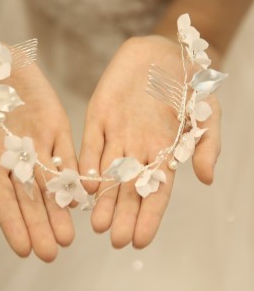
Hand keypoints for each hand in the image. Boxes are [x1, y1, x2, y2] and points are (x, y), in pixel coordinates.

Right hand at [0, 63, 77, 261]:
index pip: (2, 199)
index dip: (12, 224)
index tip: (23, 249)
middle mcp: (15, 161)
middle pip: (29, 200)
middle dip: (40, 226)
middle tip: (52, 252)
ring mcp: (38, 146)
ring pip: (51, 185)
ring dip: (59, 210)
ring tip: (68, 237)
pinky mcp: (57, 129)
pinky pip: (69, 157)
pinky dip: (76, 178)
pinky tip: (83, 199)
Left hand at [79, 35, 221, 248]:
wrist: (163, 49)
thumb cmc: (189, 83)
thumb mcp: (206, 111)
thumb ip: (206, 144)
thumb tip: (206, 179)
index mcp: (165, 153)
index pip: (156, 192)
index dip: (149, 217)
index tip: (141, 240)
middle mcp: (138, 150)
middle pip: (129, 190)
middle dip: (123, 216)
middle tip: (115, 239)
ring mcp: (116, 135)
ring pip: (107, 174)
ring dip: (102, 200)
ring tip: (96, 224)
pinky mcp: (97, 118)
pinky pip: (90, 145)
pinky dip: (85, 165)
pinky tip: (83, 186)